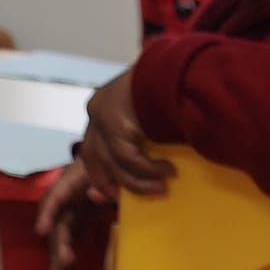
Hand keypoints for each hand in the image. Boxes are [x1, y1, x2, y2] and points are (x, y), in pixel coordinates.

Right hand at [33, 157, 109, 269]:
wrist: (122, 161)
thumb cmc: (117, 164)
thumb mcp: (115, 172)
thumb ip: (107, 185)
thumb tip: (93, 195)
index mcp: (74, 178)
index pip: (56, 195)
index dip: (47, 213)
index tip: (41, 230)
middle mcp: (69, 193)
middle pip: (58, 218)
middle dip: (58, 240)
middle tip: (63, 261)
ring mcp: (75, 205)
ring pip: (63, 229)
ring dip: (60, 248)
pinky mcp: (82, 215)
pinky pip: (73, 232)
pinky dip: (69, 247)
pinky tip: (63, 266)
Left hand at [80, 69, 170, 200]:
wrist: (178, 70)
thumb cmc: (173, 89)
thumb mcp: (151, 116)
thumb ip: (144, 136)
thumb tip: (155, 161)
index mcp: (103, 106)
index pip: (94, 146)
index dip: (100, 173)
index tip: (105, 193)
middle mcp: (97, 111)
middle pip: (91, 159)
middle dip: (105, 183)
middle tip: (120, 199)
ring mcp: (103, 118)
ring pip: (114, 164)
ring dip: (139, 182)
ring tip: (162, 187)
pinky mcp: (114, 124)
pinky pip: (129, 159)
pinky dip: (149, 170)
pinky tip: (167, 171)